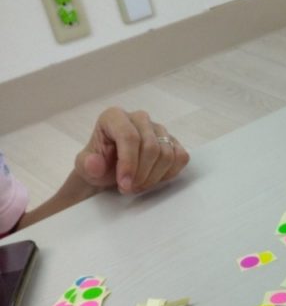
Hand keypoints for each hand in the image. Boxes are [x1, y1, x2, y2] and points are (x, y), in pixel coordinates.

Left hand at [74, 108, 189, 193]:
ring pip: (167, 154)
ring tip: (138, 186)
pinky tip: (153, 179)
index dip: (129, 163)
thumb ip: (87, 165)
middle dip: (142, 174)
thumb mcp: (85, 168)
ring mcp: (158, 129)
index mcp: (114, 117)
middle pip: (151, 147)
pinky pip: (180, 157)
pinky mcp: (172, 141)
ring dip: (154, 177)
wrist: (110, 172)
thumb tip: (95, 163)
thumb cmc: (99, 166)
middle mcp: (139, 118)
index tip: (125, 184)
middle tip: (130, 189)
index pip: (129, 136)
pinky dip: (169, 173)